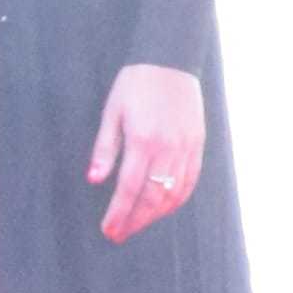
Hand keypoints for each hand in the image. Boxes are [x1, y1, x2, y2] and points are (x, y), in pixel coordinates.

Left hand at [89, 62, 205, 247]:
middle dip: (135, 220)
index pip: (129, 188)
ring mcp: (186, 147)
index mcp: (143, 140)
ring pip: (174, 193)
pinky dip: (177, 199)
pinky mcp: (198, 144)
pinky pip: (190, 181)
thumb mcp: (112, 112)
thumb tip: (94, 180)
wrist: (170, 59)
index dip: (118, 213)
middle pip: (153, 197)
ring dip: (156, 215)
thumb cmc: (135, 83)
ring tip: (139, 224)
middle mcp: (168, 147)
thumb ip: (105, 148)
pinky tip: (164, 207)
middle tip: (120, 234)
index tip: (109, 230)